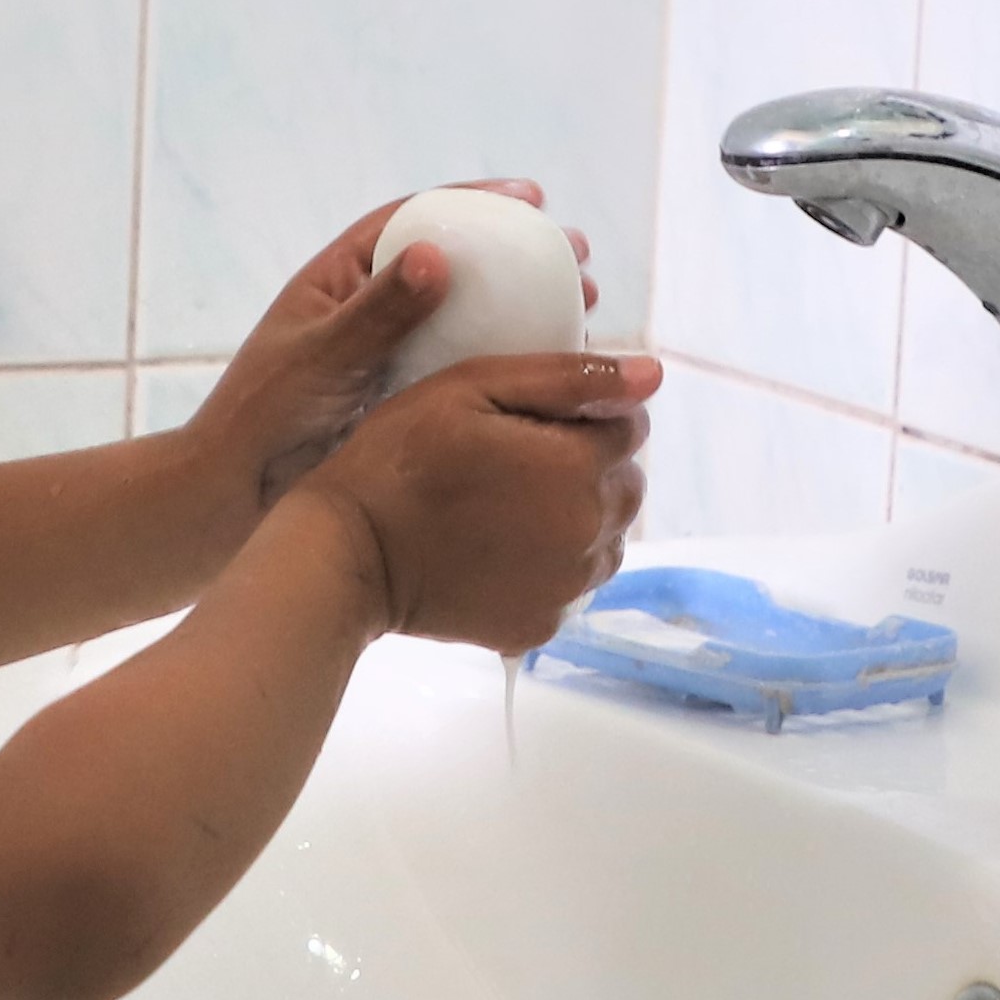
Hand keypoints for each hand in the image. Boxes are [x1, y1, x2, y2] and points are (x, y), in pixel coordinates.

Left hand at [190, 178, 601, 509]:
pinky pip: (468, 375)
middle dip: (519, 256)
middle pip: (456, 267)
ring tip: (584, 311)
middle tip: (577, 257)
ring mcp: (391, 361)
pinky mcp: (405, 406)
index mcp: (339, 282)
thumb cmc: (261, 423)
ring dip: (527, 312)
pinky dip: (512, 368)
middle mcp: (370, 315)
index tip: (531, 198)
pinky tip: (556, 376)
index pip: (412, 220)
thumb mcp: (320, 361)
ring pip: (470, 322)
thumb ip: (376, 314)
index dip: (473, 201)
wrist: (232, 504)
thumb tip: (436, 254)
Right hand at [295, 350, 654, 653]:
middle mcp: (589, 533)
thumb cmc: (401, 457)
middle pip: (625, 486)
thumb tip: (652, 373)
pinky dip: (548, 567)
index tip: (532, 419)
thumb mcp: (473, 386)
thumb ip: (568, 377)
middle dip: (587, 467)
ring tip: (508, 508)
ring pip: (605, 539)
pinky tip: (497, 550)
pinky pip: (570, 587)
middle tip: (516, 462)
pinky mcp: (539, 626)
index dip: (586, 414)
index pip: (629, 427)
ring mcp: (567, 588)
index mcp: (578, 467)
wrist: (348, 554)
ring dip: (574, 518)